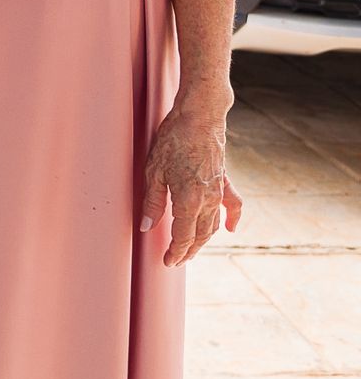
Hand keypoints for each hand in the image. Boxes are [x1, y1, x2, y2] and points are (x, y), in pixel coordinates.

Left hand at [141, 92, 241, 265]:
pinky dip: (232, 218)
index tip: (168, 262)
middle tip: (177, 260)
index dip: (176, 252)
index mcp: (189, 201)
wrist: (200, 116)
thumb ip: (152, 202)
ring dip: (204, 239)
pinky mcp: (224, 179)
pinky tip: (230, 229)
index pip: (183, 237)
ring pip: (213, 224)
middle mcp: (208, 200)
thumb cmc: (174, 140)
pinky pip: (232, 205)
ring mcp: (218, 190)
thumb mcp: (154, 171)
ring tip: (192, 248)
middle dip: (189, 250)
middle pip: (200, 235)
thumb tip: (146, 227)